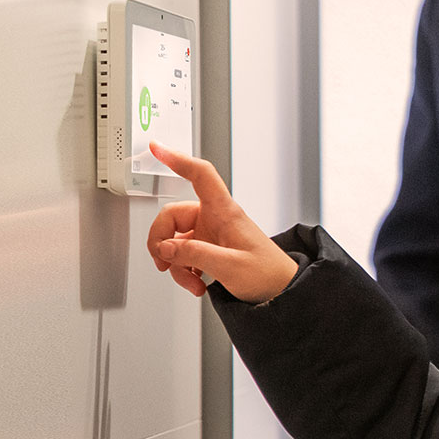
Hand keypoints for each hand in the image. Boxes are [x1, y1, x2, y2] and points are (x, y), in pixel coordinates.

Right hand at [146, 142, 298, 302]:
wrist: (281, 289)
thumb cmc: (267, 272)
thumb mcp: (230, 266)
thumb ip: (195, 255)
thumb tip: (166, 248)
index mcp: (224, 212)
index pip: (200, 175)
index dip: (178, 160)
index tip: (157, 148)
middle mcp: (215, 218)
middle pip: (173, 215)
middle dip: (162, 242)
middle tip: (164, 263)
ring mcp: (211, 233)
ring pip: (175, 240)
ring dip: (176, 264)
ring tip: (191, 282)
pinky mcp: (209, 248)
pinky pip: (184, 253)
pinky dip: (184, 270)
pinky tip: (197, 283)